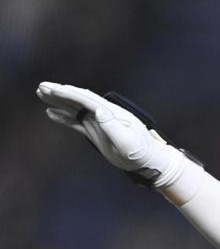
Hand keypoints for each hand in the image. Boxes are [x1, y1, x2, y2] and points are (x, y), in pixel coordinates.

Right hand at [37, 82, 185, 188]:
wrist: (149, 161)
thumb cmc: (141, 152)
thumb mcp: (128, 141)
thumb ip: (113, 126)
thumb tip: (99, 110)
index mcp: (112, 112)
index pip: (87, 99)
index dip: (69, 94)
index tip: (53, 89)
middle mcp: (104, 114)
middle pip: (79, 99)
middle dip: (60, 93)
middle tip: (41, 87)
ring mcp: (99, 122)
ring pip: (75, 108)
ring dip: (59, 102)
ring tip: (41, 94)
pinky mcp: (97, 132)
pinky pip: (77, 122)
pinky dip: (64, 117)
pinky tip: (51, 113)